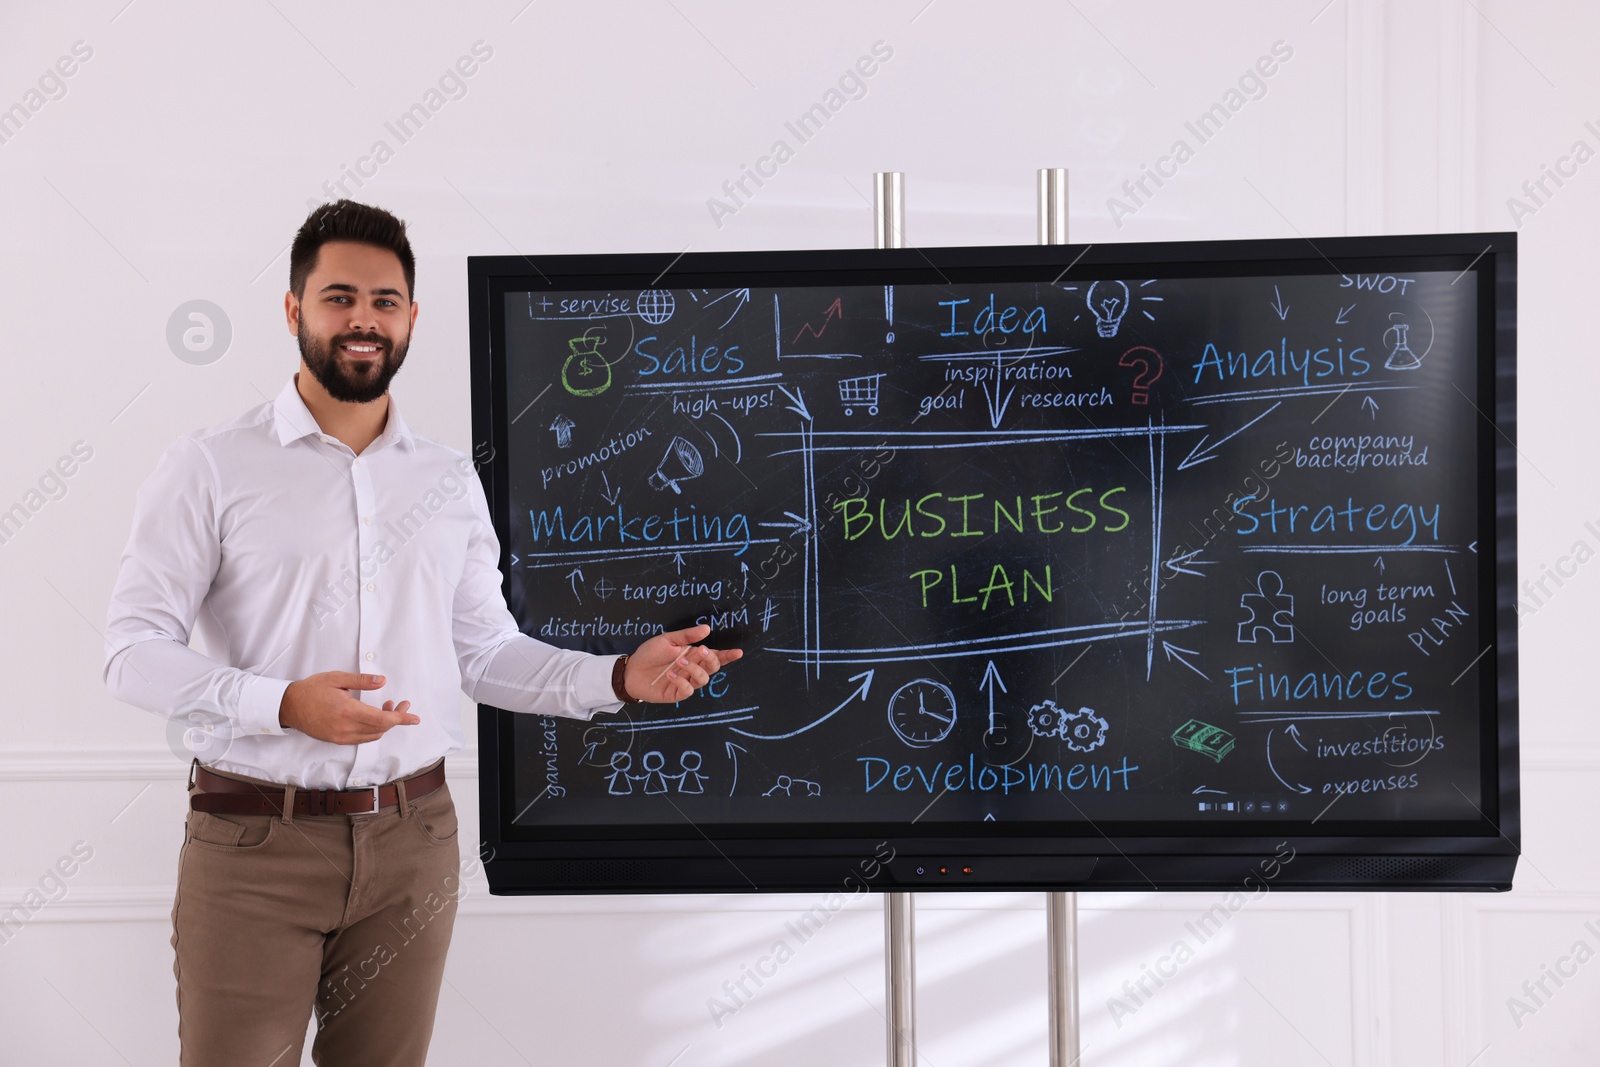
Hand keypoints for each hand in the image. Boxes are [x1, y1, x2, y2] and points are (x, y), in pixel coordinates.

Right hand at [279, 671, 419, 744]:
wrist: (289, 706)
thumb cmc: (311, 690)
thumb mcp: (337, 678)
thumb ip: (362, 681)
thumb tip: (382, 680)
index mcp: (347, 711)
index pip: (382, 719)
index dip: (401, 719)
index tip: (414, 718)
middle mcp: (345, 728)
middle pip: (381, 729)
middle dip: (396, 718)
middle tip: (403, 705)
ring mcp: (341, 736)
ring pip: (373, 735)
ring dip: (385, 724)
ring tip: (388, 707)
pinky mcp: (336, 740)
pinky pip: (362, 738)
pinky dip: (373, 729)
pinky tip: (373, 716)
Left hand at [624, 624, 743, 702]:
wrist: (631, 670)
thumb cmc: (649, 654)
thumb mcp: (667, 640)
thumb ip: (687, 636)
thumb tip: (706, 628)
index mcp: (693, 655)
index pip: (714, 656)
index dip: (727, 655)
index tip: (738, 652)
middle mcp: (692, 669)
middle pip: (712, 667)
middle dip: (710, 659)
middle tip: (700, 651)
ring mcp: (685, 682)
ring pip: (703, 679)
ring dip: (694, 669)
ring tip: (680, 662)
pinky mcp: (676, 694)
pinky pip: (687, 691)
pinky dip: (682, 682)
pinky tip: (671, 675)